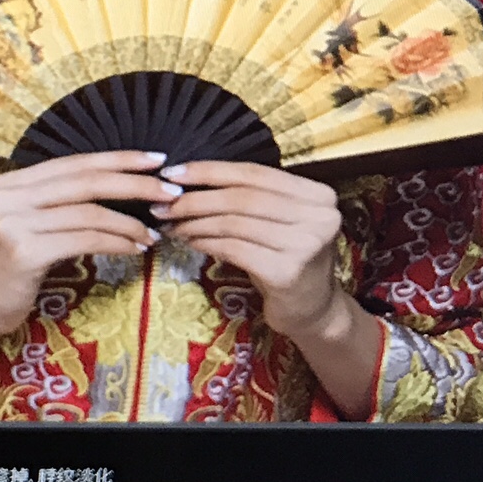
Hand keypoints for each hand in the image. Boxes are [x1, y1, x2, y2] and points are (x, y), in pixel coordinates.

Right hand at [0, 151, 171, 342]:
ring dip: (130, 222)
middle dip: (134, 184)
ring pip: (88, 213)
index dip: (117, 159)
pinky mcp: (23, 251)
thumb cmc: (12, 266)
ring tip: (153, 232)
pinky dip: (116, 242)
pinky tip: (134, 248)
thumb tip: (119, 184)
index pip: (74, 163)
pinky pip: (84, 240)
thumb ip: (59, 201)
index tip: (154, 159)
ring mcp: (12, 222)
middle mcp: (7, 195)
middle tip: (170, 191)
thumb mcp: (29, 222)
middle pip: (84, 182)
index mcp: (10, 182)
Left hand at [156, 160, 343, 337]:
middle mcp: (319, 217)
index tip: (174, 172)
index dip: (211, 171)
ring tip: (172, 223)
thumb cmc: (288, 256)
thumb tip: (187, 178)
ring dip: (196, 222)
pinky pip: (234, 249)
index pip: (255, 173)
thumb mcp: (279, 220)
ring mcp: (306, 246)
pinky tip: (190, 242)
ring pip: (235, 223)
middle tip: (163, 202)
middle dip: (196, 198)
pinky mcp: (287, 273)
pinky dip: (206, 242)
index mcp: (318, 195)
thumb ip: (248, 196)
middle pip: (242, 197)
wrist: (314, 310)